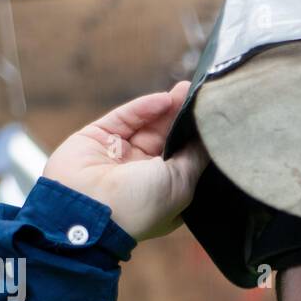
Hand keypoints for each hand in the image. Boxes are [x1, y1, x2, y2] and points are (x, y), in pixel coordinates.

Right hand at [41, 81, 208, 242]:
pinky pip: (126, 118)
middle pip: (167, 140)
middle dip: (182, 119)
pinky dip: (144, 108)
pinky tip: (164, 100)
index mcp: (163, 194)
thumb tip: (209, 138)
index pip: (184, 162)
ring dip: (167, 108)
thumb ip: (195, 158)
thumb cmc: (140, 206)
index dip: (197, 143)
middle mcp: (142, 176)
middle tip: (201, 98)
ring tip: (186, 90)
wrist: (87, 209)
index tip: (212, 123)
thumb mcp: (181, 184)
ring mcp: (120, 156)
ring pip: (147, 126)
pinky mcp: (99, 137)